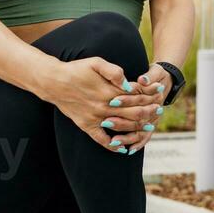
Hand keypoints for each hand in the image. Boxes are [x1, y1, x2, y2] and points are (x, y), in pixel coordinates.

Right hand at [46, 57, 162, 154]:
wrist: (53, 82)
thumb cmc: (75, 69)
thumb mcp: (95, 62)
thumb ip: (114, 71)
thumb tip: (128, 83)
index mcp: (109, 91)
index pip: (135, 95)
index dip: (149, 94)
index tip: (159, 92)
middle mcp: (104, 106)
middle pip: (133, 112)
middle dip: (149, 111)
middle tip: (160, 110)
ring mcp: (96, 118)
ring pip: (122, 126)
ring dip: (138, 127)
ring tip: (150, 126)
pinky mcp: (87, 125)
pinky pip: (102, 139)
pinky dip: (113, 146)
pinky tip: (122, 149)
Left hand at [111, 62, 173, 153]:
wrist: (164, 82)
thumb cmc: (156, 76)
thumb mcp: (155, 72)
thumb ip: (149, 76)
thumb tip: (142, 80)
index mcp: (155, 95)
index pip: (139, 99)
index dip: (126, 100)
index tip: (112, 101)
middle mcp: (156, 109)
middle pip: (138, 117)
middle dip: (122, 121)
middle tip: (106, 123)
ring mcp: (154, 119)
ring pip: (141, 130)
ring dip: (128, 137)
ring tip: (114, 142)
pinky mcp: (151, 126)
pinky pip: (145, 137)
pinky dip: (138, 144)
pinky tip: (128, 151)